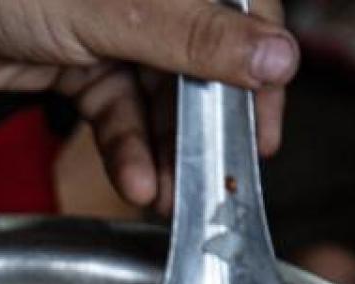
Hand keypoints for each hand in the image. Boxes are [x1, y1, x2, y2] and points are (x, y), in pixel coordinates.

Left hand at [0, 0, 297, 208]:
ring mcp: (112, 28)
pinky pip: (118, 114)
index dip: (261, 67)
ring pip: (162, 98)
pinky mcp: (78, 65)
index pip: (243, 8)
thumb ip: (193, 36)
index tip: (268, 124)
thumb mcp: (111, 8)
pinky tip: (137, 183)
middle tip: (226, 177)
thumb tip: (277, 58)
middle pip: (205, 61)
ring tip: (176, 194)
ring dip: (170, 151)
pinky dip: (128, 152)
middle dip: (212, 126)